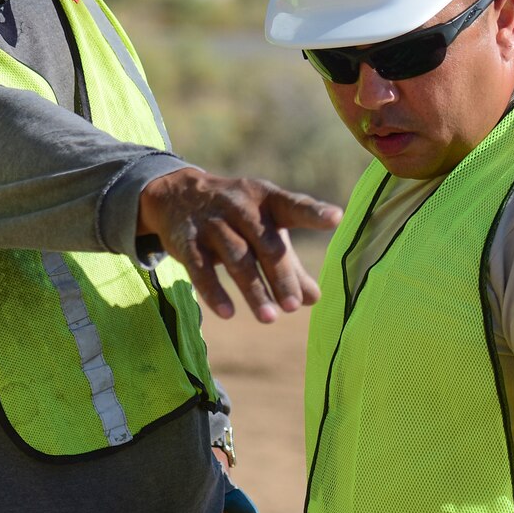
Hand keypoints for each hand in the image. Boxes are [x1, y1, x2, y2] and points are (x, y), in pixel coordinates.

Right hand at [137, 169, 341, 320]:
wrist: (178, 194)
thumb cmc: (236, 216)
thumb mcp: (264, 230)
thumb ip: (290, 263)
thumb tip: (314, 299)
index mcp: (267, 200)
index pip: (293, 206)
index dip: (314, 213)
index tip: (335, 218)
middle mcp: (241, 207)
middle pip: (265, 244)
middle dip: (281, 275)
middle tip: (293, 306)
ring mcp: (212, 222)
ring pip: (236, 258)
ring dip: (253, 289)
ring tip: (270, 318)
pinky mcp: (187, 240)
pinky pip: (201, 268)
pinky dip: (214, 291)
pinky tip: (228, 313)